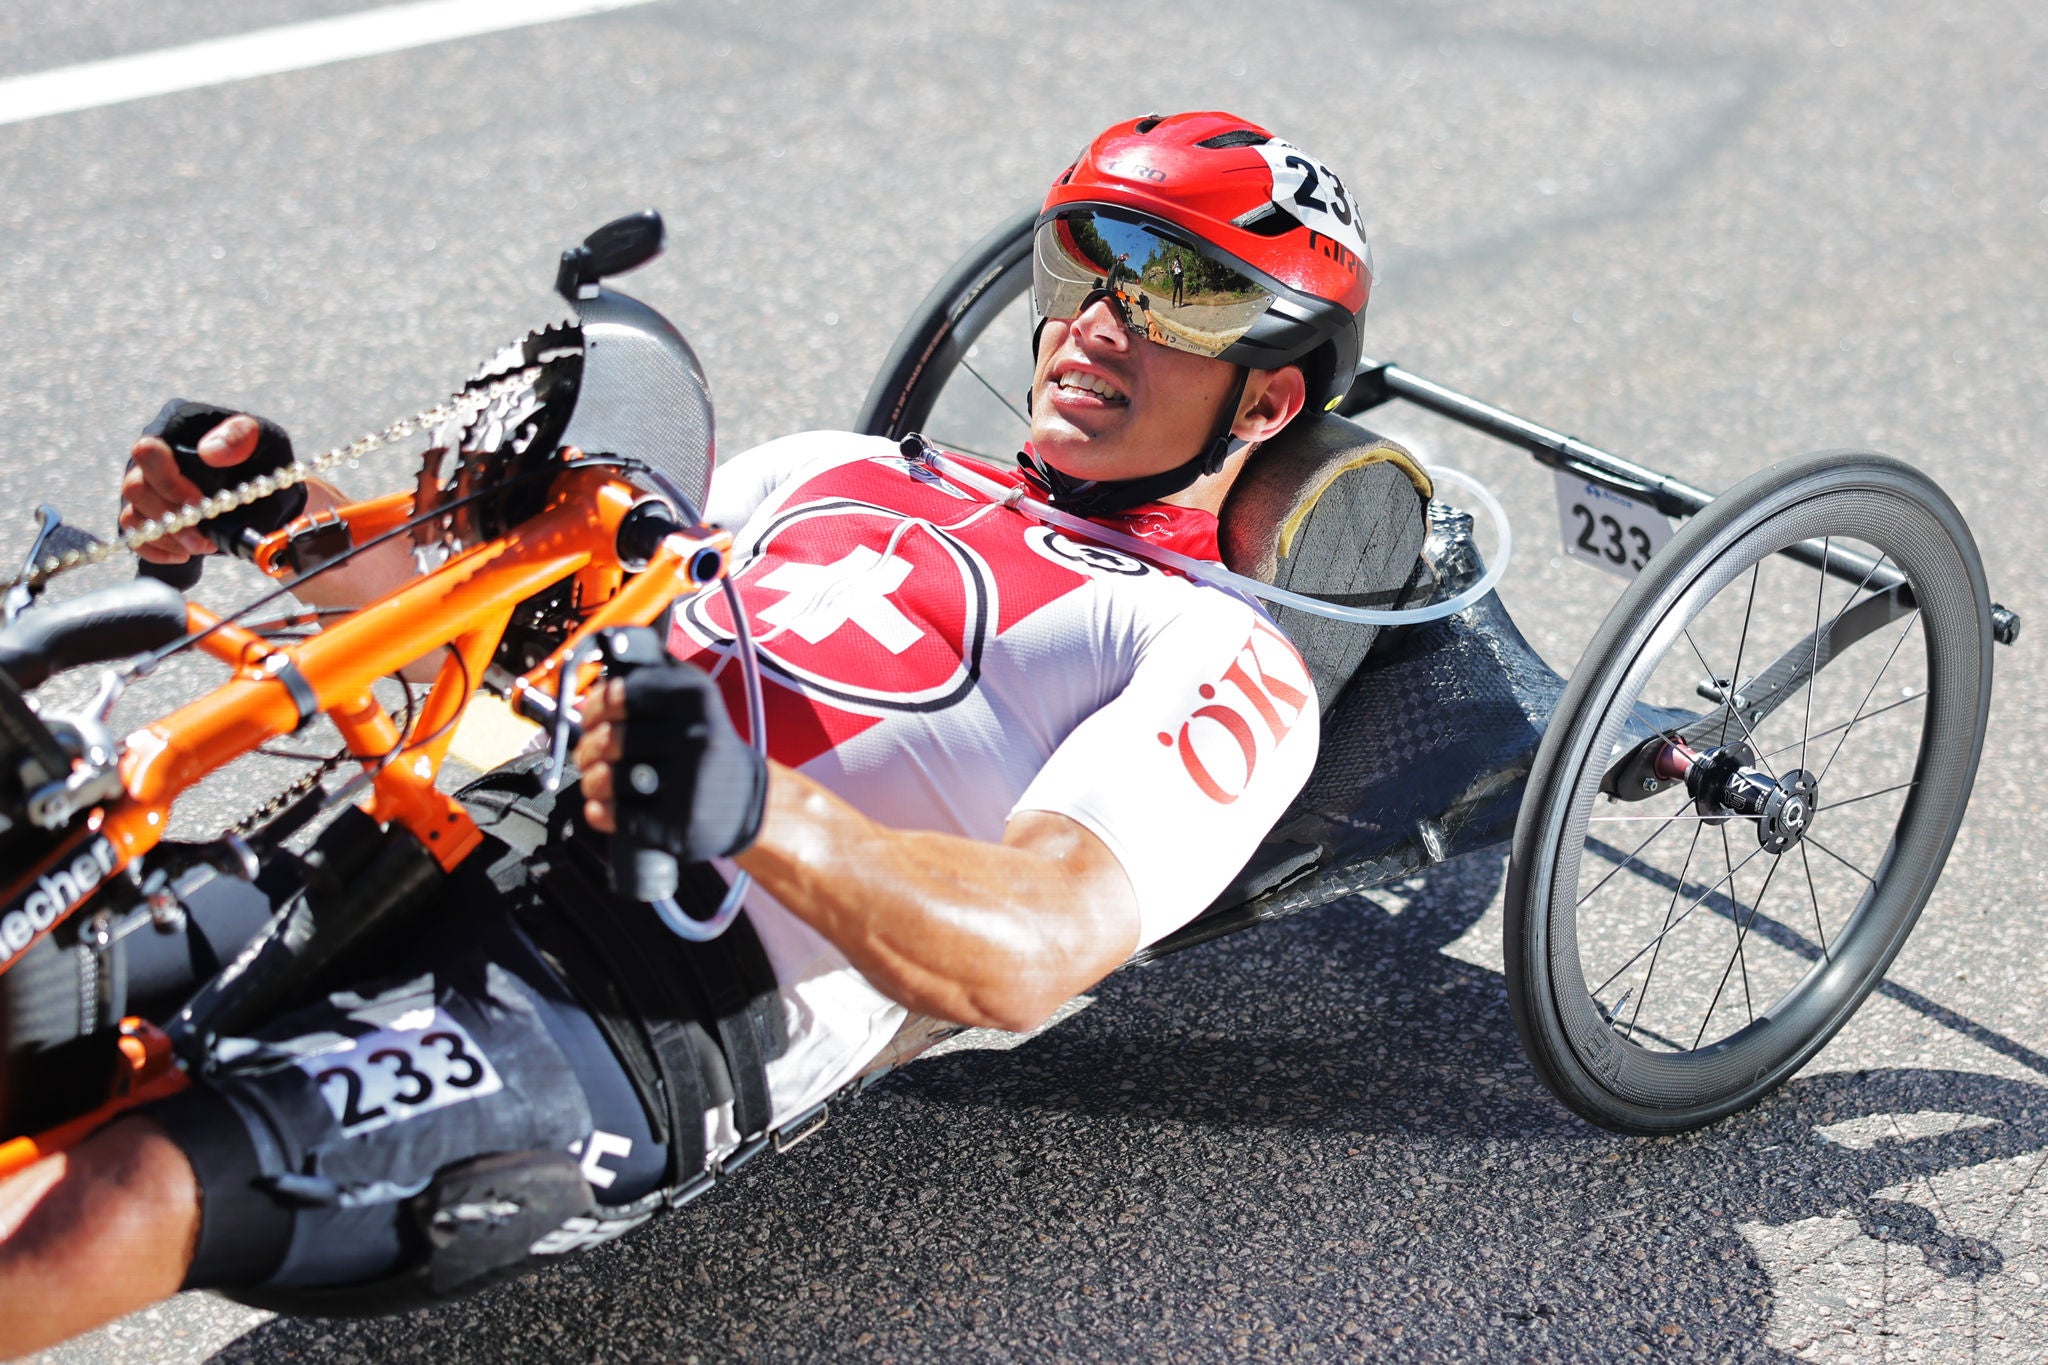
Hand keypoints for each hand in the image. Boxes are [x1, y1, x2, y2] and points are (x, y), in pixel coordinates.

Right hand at [118, 414, 260, 563]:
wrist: (270, 491)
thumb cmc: (263, 457)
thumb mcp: (264, 439)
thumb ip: (240, 435)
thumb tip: (210, 451)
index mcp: (173, 432)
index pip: (148, 452)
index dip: (169, 481)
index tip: (200, 501)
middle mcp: (152, 461)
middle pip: (135, 488)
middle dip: (170, 517)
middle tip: (202, 537)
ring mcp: (148, 489)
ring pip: (133, 515)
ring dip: (167, 536)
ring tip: (201, 547)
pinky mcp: (151, 516)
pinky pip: (136, 536)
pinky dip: (157, 550)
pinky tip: (183, 555)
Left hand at [572, 662, 767, 860]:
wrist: (747, 800)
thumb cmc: (706, 743)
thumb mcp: (693, 696)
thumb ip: (653, 669)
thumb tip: (601, 648)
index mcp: (693, 697)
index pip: (618, 693)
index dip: (594, 705)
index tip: (594, 715)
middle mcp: (694, 735)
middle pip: (607, 738)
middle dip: (586, 747)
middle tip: (590, 753)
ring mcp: (688, 782)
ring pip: (607, 778)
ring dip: (591, 781)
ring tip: (598, 780)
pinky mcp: (678, 824)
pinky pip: (616, 816)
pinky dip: (600, 812)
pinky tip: (604, 806)